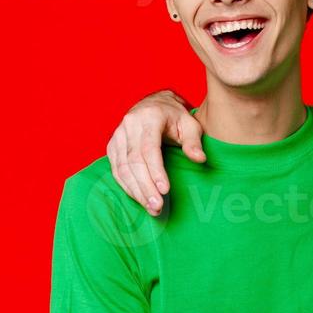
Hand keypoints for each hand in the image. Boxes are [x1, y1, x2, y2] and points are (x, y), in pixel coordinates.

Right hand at [107, 90, 206, 215]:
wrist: (154, 104)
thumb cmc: (175, 117)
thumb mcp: (190, 124)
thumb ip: (194, 142)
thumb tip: (199, 159)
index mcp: (149, 117)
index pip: (149, 148)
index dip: (155, 171)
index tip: (165, 190)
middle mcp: (129, 125)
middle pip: (133, 162)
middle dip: (145, 187)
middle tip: (157, 207)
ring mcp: (118, 135)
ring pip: (122, 168)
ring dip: (136, 191)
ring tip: (151, 208)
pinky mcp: (112, 146)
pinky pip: (116, 170)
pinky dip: (127, 186)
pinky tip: (139, 199)